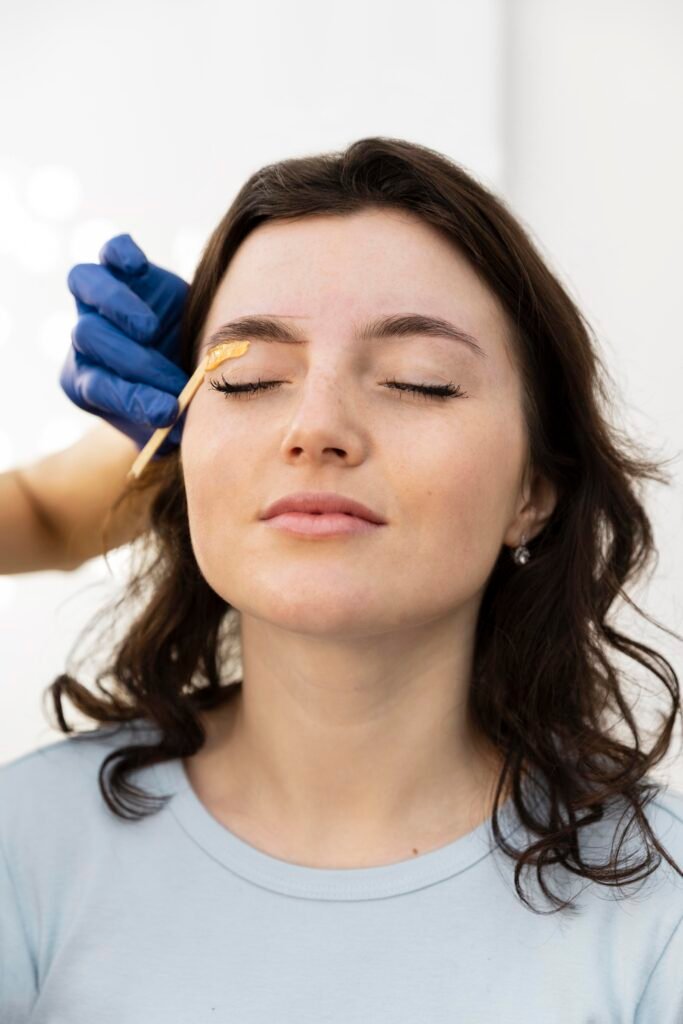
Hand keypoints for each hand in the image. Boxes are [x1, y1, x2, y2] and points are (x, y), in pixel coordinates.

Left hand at [60, 233, 189, 456]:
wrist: (198, 366)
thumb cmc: (185, 400)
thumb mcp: (174, 420)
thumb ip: (169, 419)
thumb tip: (174, 416)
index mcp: (87, 383)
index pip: (98, 387)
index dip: (134, 400)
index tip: (169, 413)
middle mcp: (87, 338)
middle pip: (88, 336)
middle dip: (137, 363)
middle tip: (177, 380)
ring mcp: (103, 299)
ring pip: (83, 284)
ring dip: (116, 307)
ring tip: (149, 329)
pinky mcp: (130, 271)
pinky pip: (111, 251)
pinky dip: (121, 255)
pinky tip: (137, 268)